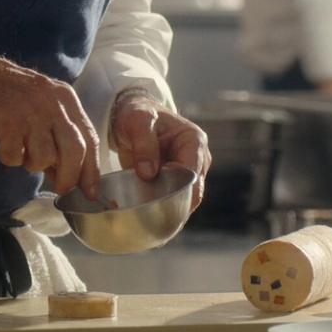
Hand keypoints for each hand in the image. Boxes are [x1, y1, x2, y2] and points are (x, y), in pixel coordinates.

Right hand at [0, 54, 102, 199]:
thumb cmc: (11, 94)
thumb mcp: (44, 104)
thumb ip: (60, 132)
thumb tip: (69, 173)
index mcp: (66, 99)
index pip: (90, 139)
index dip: (92, 169)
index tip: (90, 192)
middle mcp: (52, 104)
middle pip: (74, 151)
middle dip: (69, 177)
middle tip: (60, 188)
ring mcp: (29, 113)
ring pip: (45, 157)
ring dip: (34, 165)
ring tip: (23, 152)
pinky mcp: (6, 122)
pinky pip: (15, 156)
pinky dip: (11, 158)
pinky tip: (5, 144)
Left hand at [110, 89, 211, 208]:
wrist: (131, 115)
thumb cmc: (138, 113)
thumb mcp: (138, 122)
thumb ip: (144, 145)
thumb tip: (148, 174)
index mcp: (195, 141)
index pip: (191, 174)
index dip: (174, 188)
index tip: (152, 196)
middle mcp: (199, 158)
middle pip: (193, 191)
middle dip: (174, 204)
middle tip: (151, 214)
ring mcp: (191, 171)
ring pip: (187, 199)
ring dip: (170, 208)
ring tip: (149, 218)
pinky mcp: (180, 181)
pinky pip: (177, 199)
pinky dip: (165, 207)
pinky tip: (150, 215)